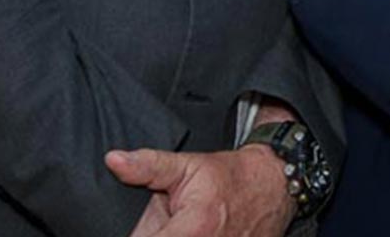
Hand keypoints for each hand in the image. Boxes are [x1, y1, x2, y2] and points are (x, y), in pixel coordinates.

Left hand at [107, 144, 292, 236]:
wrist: (276, 185)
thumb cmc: (232, 178)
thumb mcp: (187, 166)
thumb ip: (148, 167)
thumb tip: (114, 161)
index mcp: (190, 232)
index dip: (142, 234)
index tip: (148, 227)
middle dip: (156, 234)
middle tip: (166, 224)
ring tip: (181, 228)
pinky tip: (197, 233)